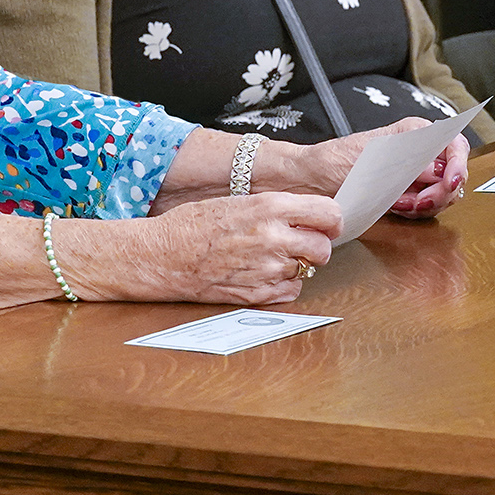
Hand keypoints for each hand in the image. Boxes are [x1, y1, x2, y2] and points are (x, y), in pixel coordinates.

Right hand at [142, 191, 341, 304]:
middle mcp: (273, 238)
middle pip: (323, 247)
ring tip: (268, 256)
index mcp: (269, 208)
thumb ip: (276, 209)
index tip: (328, 224)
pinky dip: (283, 284)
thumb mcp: (238, 200)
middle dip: (316, 245)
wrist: (162, 255)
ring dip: (296, 265)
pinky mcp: (257, 294)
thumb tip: (307, 216)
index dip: (331, 221)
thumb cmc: (192, 224)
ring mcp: (266, 269)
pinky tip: (261, 273)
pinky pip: (290, 291)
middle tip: (301, 242)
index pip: (328, 214)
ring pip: (306, 270)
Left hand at [277, 118, 470, 221]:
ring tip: (402, 204)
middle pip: (453, 174)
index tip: (450, 181)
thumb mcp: (374, 155)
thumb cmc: (335, 161)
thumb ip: (410, 158)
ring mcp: (412, 177)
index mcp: (415, 134)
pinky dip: (416, 212)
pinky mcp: (405, 196)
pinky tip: (397, 208)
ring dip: (427, 204)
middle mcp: (418, 154)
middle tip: (419, 201)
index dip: (459, 164)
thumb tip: (438, 165)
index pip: (454, 144)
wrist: (311, 182)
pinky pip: (425, 208)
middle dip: (441, 192)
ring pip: (442, 195)